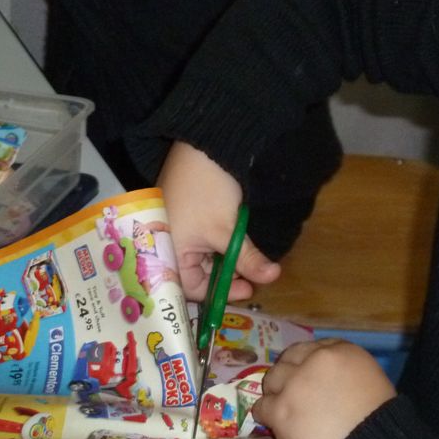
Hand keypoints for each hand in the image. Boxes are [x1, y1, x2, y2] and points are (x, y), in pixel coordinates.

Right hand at [156, 140, 279, 300]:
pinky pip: (202, 241)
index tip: (249, 289)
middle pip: (196, 274)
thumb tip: (272, 278)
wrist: (204, 146)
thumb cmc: (207, 192)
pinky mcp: (186, 217)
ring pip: (202, 257)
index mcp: (165, 254)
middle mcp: (166, 245)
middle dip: (225, 276)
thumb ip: (247, 259)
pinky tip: (236, 243)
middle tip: (251, 276)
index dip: (221, 292)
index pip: (191, 287)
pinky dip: (220, 245)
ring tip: (247, 259)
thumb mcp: (228, 230)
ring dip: (225, 260)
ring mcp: (176, 230)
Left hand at [253, 339, 396, 438]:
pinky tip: (270, 419)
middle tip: (290, 388)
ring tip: (279, 403)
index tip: (304, 371)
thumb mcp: (370, 378)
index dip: (306, 361)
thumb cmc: (379, 417)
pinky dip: (265, 413)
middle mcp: (316, 360)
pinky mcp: (281, 410)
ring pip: (272, 379)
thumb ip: (347, 370)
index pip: (314, 347)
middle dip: (289, 373)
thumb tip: (331, 378)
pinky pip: (262, 406)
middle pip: (290, 359)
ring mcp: (296, 384)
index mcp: (342, 351)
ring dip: (275, 391)